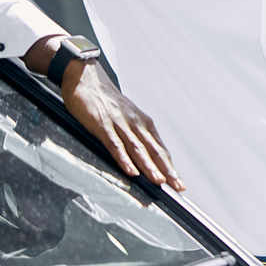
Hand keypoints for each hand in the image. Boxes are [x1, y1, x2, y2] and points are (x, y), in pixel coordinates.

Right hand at [23, 35, 185, 190]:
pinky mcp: (103, 125)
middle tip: (178, 187)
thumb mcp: (126, 118)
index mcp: (143, 123)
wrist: (87, 78)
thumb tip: (145, 156)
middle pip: (154, 151)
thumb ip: (134, 136)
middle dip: (167, 170)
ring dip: (149, 167)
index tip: (179, 183)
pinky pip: (115, 144)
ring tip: (159, 182)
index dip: (170, 167)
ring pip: (138, 149)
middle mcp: (135, 124)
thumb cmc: (106, 102)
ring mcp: (120, 124)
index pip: (160, 149)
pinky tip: (131, 171)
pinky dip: (124, 158)